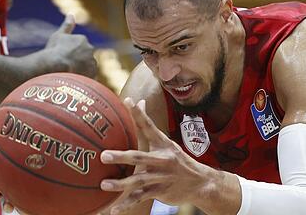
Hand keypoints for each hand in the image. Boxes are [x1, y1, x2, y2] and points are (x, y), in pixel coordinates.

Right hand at [45, 15, 97, 77]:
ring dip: (80, 71)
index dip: (69, 54)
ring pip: (87, 68)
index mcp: (82, 40)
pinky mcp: (92, 75)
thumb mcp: (58, 36)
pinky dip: (83, 79)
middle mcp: (90, 50)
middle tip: (64, 67)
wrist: (54, 67)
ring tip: (68, 75)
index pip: (78, 47)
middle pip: (84, 57)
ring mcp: (92, 63)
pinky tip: (73, 81)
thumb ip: (67, 25)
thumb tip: (71, 14)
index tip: (61, 58)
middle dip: (76, 62)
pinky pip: (88, 78)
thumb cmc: (53, 50)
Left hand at [99, 99, 217, 213]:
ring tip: (104, 184)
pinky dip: (126, 204)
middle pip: (139, 157)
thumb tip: (139, 101)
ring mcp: (161, 177)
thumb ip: (149, 126)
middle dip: (121, 157)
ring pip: (138, 180)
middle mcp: (162, 159)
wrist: (201, 183)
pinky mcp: (160, 192)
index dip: (139, 114)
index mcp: (162, 144)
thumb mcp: (167, 143)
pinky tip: (113, 210)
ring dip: (120, 184)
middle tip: (103, 155)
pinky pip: (140, 198)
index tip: (128, 101)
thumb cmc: (178, 160)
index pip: (149, 126)